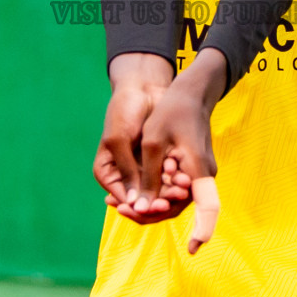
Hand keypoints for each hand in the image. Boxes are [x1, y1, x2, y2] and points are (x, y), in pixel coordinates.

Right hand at [94, 54, 189, 224]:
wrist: (143, 88)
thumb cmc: (124, 110)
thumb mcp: (118, 139)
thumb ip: (126, 169)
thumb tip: (132, 203)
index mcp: (108, 174)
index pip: (125, 200)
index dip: (143, 207)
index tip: (162, 205)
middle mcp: (124, 176)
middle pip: (143, 199)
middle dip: (162, 199)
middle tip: (180, 195)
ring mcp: (142, 170)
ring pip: (158, 191)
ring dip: (172, 191)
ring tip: (186, 186)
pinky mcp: (158, 162)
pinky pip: (168, 178)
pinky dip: (177, 179)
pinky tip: (188, 178)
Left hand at [132, 50, 225, 250]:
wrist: (191, 92)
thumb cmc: (172, 112)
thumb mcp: (154, 144)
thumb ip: (149, 179)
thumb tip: (140, 209)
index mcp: (199, 170)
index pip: (208, 208)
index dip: (203, 229)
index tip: (193, 249)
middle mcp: (203, 177)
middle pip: (178, 208)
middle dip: (148, 214)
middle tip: (118, 209)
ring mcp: (199, 175)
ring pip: (173, 201)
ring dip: (147, 204)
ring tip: (116, 203)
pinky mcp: (191, 171)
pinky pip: (172, 190)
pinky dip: (152, 193)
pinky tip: (130, 192)